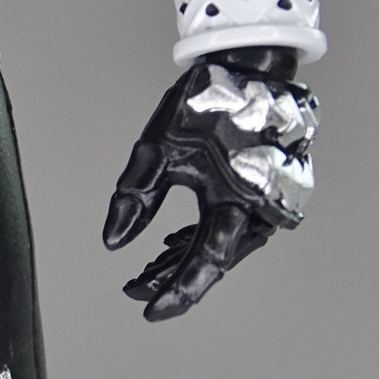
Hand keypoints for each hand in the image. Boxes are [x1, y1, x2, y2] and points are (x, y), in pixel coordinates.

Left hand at [104, 62, 317, 320]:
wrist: (250, 67)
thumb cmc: (207, 100)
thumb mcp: (157, 146)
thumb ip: (135, 195)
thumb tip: (113, 242)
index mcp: (240, 195)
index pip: (205, 259)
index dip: (177, 291)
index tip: (149, 310)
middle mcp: (261, 206)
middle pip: (210, 259)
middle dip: (171, 278)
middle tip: (134, 290)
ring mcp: (265, 202)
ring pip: (218, 248)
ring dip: (181, 263)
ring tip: (142, 278)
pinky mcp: (259, 195)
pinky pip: (226, 230)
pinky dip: (195, 243)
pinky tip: (167, 254)